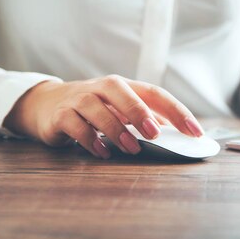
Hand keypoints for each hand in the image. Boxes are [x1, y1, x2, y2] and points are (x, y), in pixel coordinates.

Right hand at [4, 75, 203, 158]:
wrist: (46, 104)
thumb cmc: (93, 109)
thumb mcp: (119, 109)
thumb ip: (145, 118)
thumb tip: (176, 133)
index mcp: (123, 86)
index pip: (154, 92)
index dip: (176, 110)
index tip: (194, 131)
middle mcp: (101, 88)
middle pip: (122, 92)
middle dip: (140, 112)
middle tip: (155, 134)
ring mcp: (79, 99)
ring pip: (97, 108)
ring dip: (116, 129)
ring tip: (131, 148)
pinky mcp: (60, 115)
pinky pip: (76, 125)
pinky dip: (90, 140)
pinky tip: (103, 152)